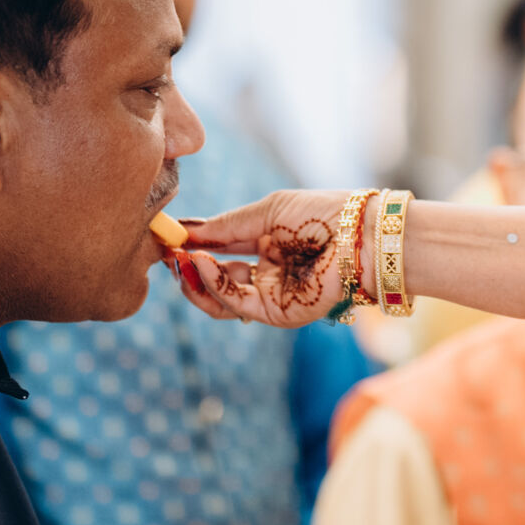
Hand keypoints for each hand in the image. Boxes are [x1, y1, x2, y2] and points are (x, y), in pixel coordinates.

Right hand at [171, 189, 356, 327]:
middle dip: (187, 265)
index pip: (220, 246)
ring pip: (218, 297)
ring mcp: (270, 294)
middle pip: (214, 277)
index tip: (166, 235)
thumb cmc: (322, 214)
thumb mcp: (268, 211)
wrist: (359, 236)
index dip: (193, 242)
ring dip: (195, 279)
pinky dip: (213, 285)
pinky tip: (202, 263)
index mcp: (266, 243)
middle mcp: (265, 271)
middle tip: (165, 252)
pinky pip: (234, 303)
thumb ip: (227, 225)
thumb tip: (187, 232)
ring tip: (181, 258)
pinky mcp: (276, 313)